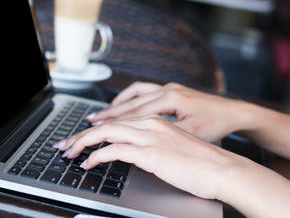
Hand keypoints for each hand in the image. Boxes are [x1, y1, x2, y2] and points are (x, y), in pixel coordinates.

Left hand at [55, 115, 238, 199]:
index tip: (80, 136)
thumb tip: (134, 152)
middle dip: (81, 133)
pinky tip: (88, 163)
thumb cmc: (202, 162)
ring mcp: (150, 136)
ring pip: (106, 133)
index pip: (117, 119)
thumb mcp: (173, 146)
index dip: (95, 128)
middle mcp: (150, 122)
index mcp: (155, 119)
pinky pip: (114, 150)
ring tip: (69, 152)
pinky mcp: (151, 152)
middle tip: (65, 143)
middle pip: (107, 123)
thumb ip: (152, 143)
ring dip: (83, 142)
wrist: (224, 169)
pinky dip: (96, 156)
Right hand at [87, 82, 249, 141]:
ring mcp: (168, 87)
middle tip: (89, 122)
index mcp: (171, 98)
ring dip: (117, 104)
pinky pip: (144, 91)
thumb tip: (138, 142)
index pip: (135, 113)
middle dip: (108, 113)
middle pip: (131, 102)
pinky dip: (130, 98)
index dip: (114, 123)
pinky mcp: (171, 89)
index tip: (96, 129)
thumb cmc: (216, 124)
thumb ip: (164, 135)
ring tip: (101, 114)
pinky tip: (123, 105)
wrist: (234, 112)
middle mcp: (167, 89)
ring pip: (135, 94)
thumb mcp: (190, 133)